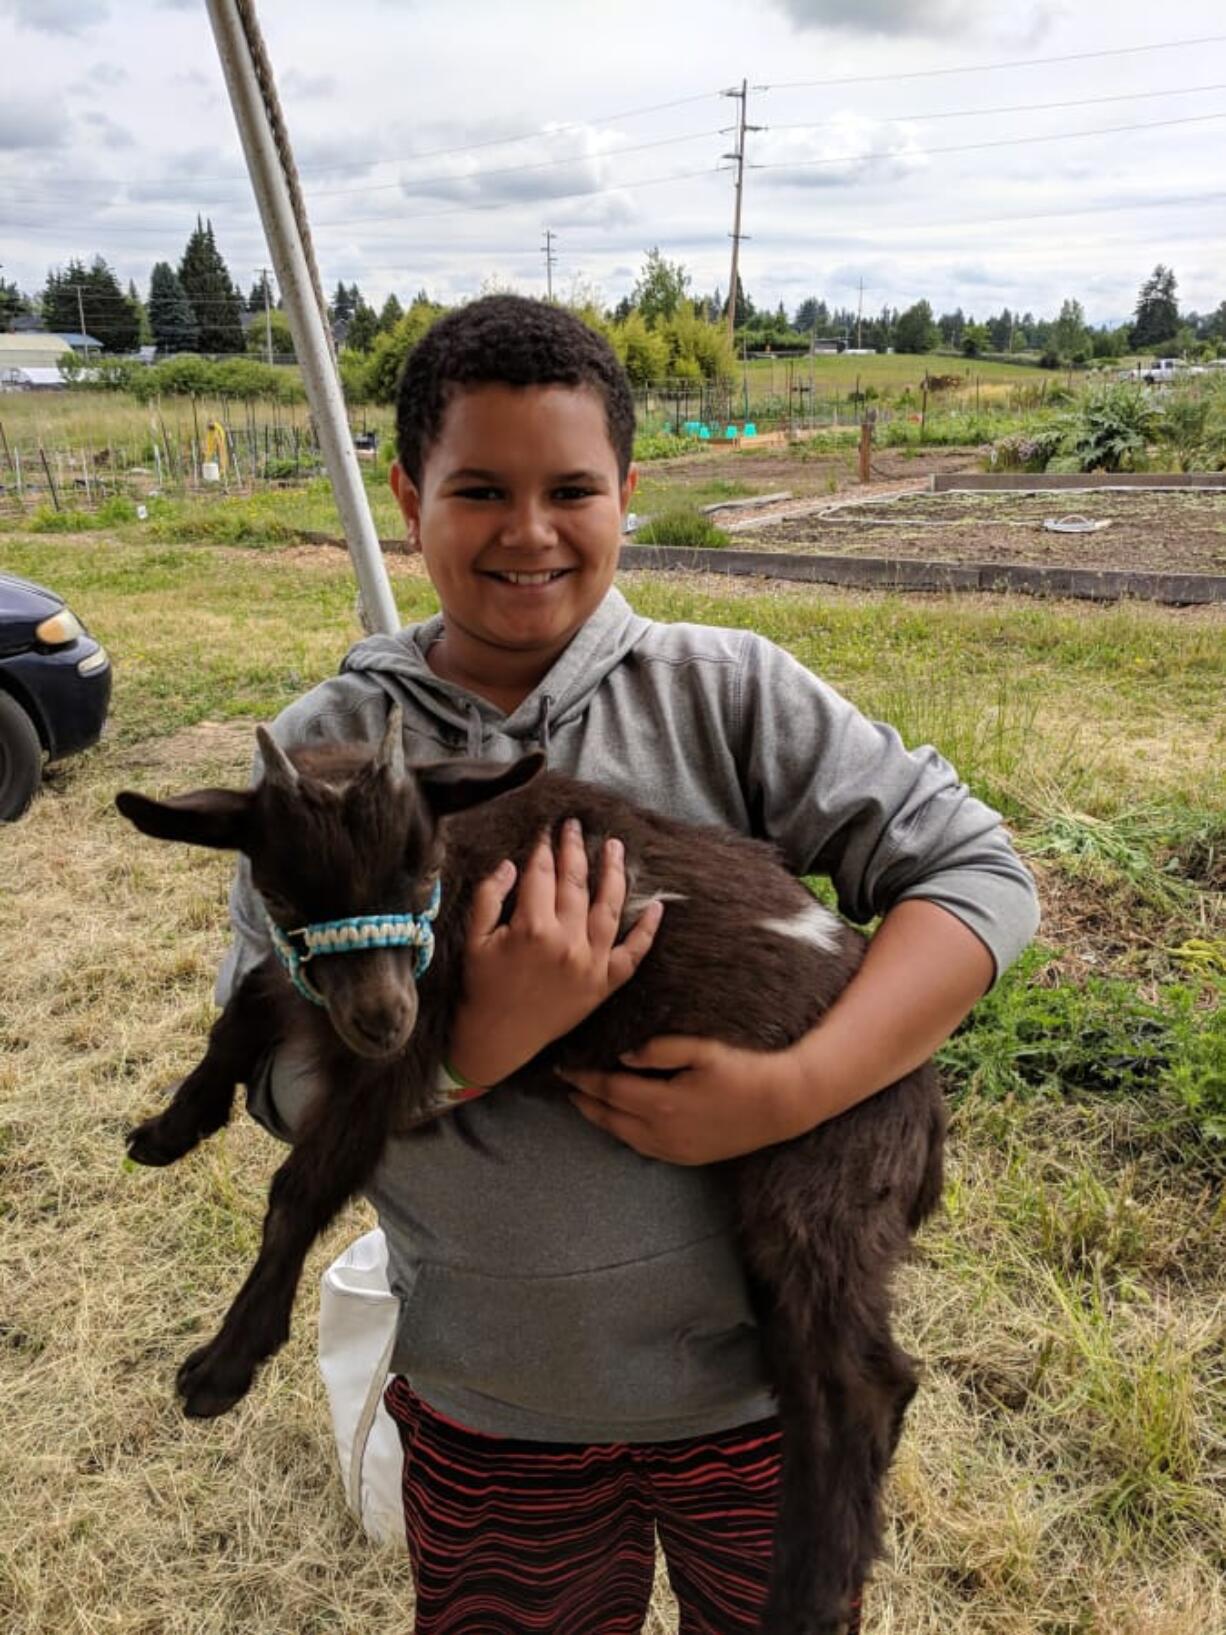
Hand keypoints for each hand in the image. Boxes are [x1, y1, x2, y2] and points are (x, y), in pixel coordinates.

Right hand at [446, 819, 662, 1087]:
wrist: (497, 1039)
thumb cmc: (481, 986)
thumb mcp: (473, 939)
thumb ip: (489, 897)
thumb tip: (511, 865)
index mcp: (531, 928)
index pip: (541, 874)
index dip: (543, 847)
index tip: (546, 829)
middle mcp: (566, 942)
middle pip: (576, 884)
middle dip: (575, 850)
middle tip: (576, 826)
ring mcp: (590, 964)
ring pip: (609, 909)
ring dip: (614, 874)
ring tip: (615, 847)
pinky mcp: (604, 985)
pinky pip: (632, 954)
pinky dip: (647, 931)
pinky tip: (657, 906)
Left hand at [562, 1035, 815, 1164]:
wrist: (783, 1104)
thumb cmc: (744, 1069)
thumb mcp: (703, 1048)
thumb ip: (659, 1049)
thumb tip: (623, 1055)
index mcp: (663, 1103)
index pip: (608, 1090)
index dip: (583, 1078)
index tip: (564, 1066)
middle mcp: (663, 1132)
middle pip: (609, 1117)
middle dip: (583, 1100)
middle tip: (564, 1084)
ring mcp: (675, 1149)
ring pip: (622, 1136)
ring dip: (600, 1118)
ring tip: (583, 1101)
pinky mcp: (687, 1157)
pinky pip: (642, 1148)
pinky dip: (622, 1133)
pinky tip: (618, 1120)